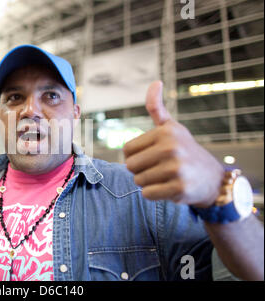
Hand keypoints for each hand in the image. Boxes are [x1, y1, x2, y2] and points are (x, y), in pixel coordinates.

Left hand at [123, 81, 223, 207]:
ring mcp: (176, 169)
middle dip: (140, 170)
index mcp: (165, 132)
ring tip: (166, 177)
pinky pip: (147, 194)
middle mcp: (171, 148)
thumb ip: (157, 108)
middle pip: (130, 166)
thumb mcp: (171, 128)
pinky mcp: (179, 188)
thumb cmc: (184, 150)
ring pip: (138, 181)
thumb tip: (155, 82)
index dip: (135, 156)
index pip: (127, 150)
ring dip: (148, 182)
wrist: (212, 179)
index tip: (151, 155)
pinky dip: (154, 194)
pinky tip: (169, 187)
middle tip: (159, 168)